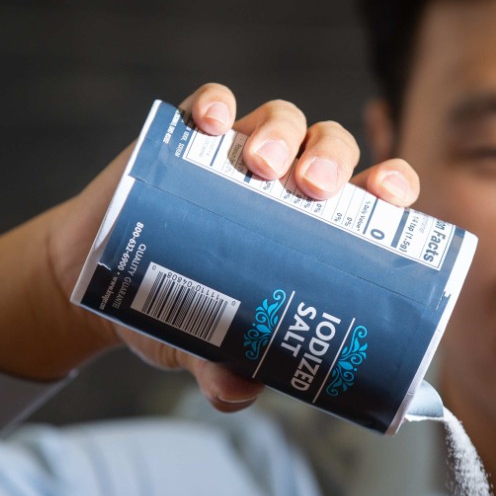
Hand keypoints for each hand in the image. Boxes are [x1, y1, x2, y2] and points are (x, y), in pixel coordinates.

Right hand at [45, 83, 421, 411]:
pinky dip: (214, 104)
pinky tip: (212, 122)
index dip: (392, 186)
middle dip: (332, 159)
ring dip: (281, 132)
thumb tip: (237, 391)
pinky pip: (209, 104)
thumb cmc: (179, 311)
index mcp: (320, 226)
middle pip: (331, 148)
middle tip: (315, 189)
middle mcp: (289, 181)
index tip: (391, 198)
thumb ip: (226, 374)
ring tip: (263, 164)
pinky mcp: (188, 138)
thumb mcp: (207, 349)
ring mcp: (239, 154)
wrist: (103, 284)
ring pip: (282, 119)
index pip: (373, 195)